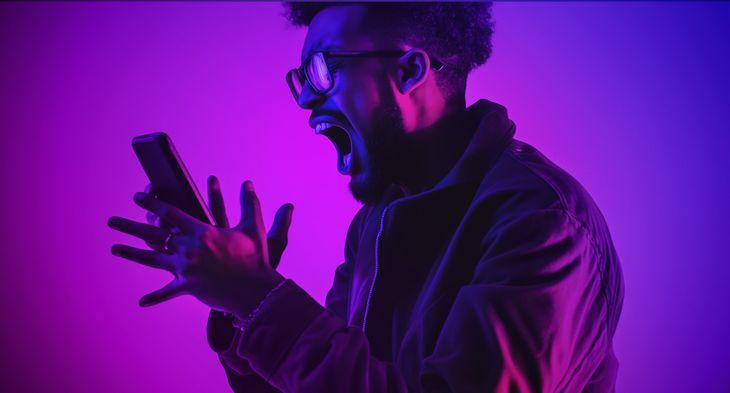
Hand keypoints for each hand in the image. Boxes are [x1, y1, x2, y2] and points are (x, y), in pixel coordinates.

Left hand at [108, 178, 293, 314]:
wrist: (255, 289)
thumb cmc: (255, 258)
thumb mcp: (253, 228)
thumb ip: (249, 204)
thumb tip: (248, 183)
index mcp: (201, 232)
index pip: (171, 214)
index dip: (152, 204)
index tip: (137, 197)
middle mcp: (188, 249)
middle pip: (154, 234)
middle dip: (131, 227)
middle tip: (112, 221)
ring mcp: (186, 269)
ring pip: (152, 259)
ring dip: (132, 253)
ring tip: (114, 247)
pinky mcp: (188, 287)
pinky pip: (168, 292)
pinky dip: (155, 297)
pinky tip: (141, 301)